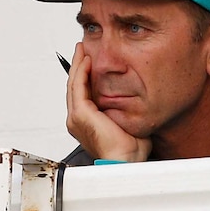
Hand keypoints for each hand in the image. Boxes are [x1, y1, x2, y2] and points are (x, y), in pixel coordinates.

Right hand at [65, 43, 151, 161]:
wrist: (126, 160)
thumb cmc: (129, 150)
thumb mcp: (128, 122)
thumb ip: (125, 110)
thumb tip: (135, 98)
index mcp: (86, 123)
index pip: (82, 95)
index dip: (84, 77)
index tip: (90, 62)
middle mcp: (77, 120)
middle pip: (74, 87)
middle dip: (78, 66)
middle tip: (82, 50)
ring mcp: (76, 117)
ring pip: (74, 84)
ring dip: (78, 65)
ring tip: (82, 50)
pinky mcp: (80, 114)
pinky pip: (78, 87)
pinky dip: (81, 72)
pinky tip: (87, 61)